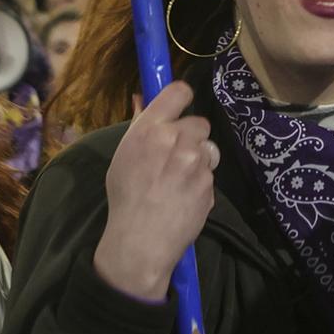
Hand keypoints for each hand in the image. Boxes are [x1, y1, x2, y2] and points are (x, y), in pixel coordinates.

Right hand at [93, 81, 218, 302]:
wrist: (141, 241)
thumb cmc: (125, 197)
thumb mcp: (124, 156)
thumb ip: (139, 126)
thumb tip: (143, 99)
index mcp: (150, 129)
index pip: (179, 92)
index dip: (182, 97)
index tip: (179, 106)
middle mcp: (177, 140)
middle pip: (199, 122)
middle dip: (191, 136)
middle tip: (176, 154)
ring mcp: (196, 163)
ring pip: (208, 148)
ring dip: (198, 158)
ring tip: (179, 178)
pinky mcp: (209, 184)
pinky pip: (209, 174)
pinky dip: (200, 182)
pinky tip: (184, 196)